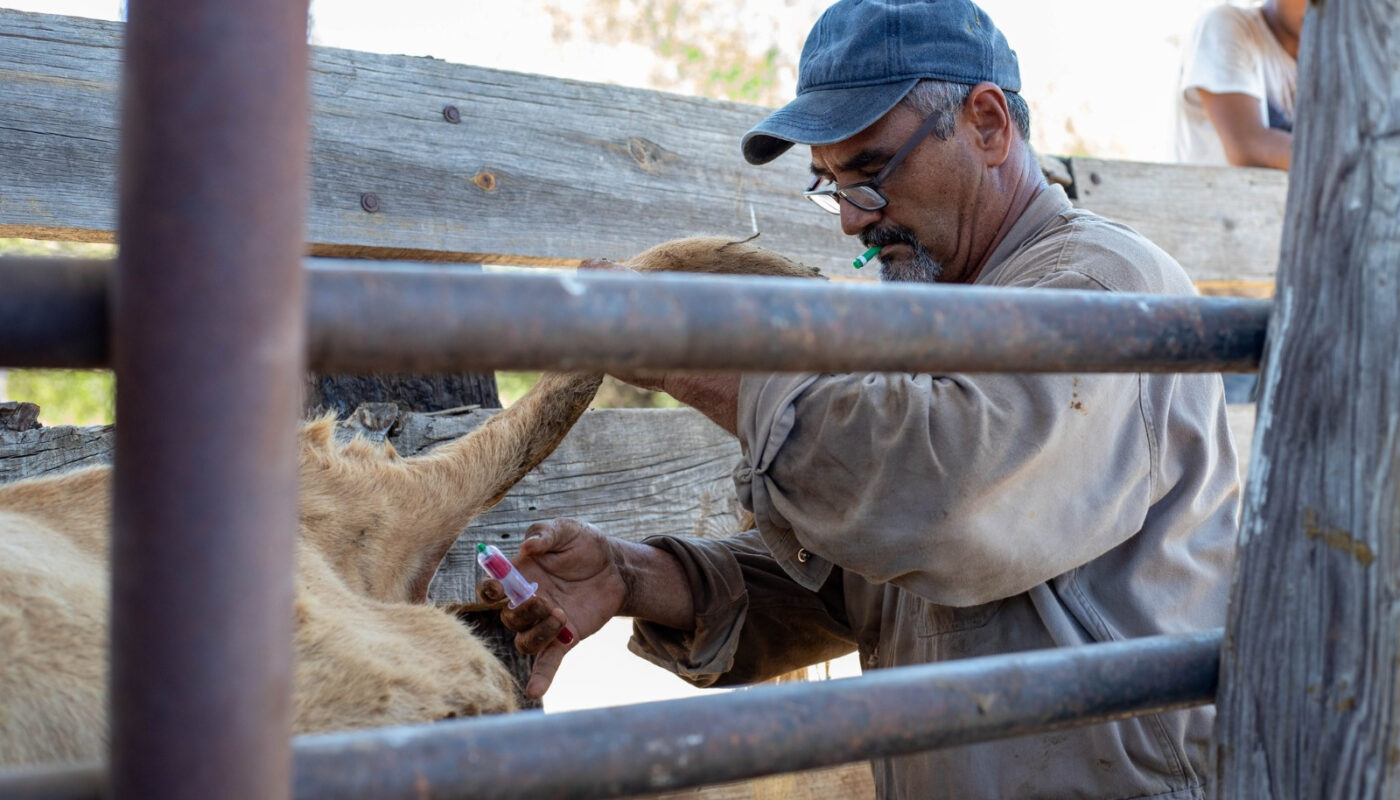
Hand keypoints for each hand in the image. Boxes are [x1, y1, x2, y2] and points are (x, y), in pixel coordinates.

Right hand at [477, 518, 627, 698]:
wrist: (616, 565)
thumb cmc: (584, 544)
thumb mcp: (565, 529)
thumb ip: (544, 534)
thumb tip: (528, 546)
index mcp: (519, 577)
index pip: (490, 589)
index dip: (488, 591)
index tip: (497, 588)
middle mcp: (526, 603)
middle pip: (508, 618)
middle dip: (523, 611)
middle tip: (544, 599)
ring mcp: (544, 624)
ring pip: (525, 641)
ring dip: (538, 633)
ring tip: (561, 615)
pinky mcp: (565, 638)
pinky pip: (547, 662)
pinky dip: (541, 677)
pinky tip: (534, 691)